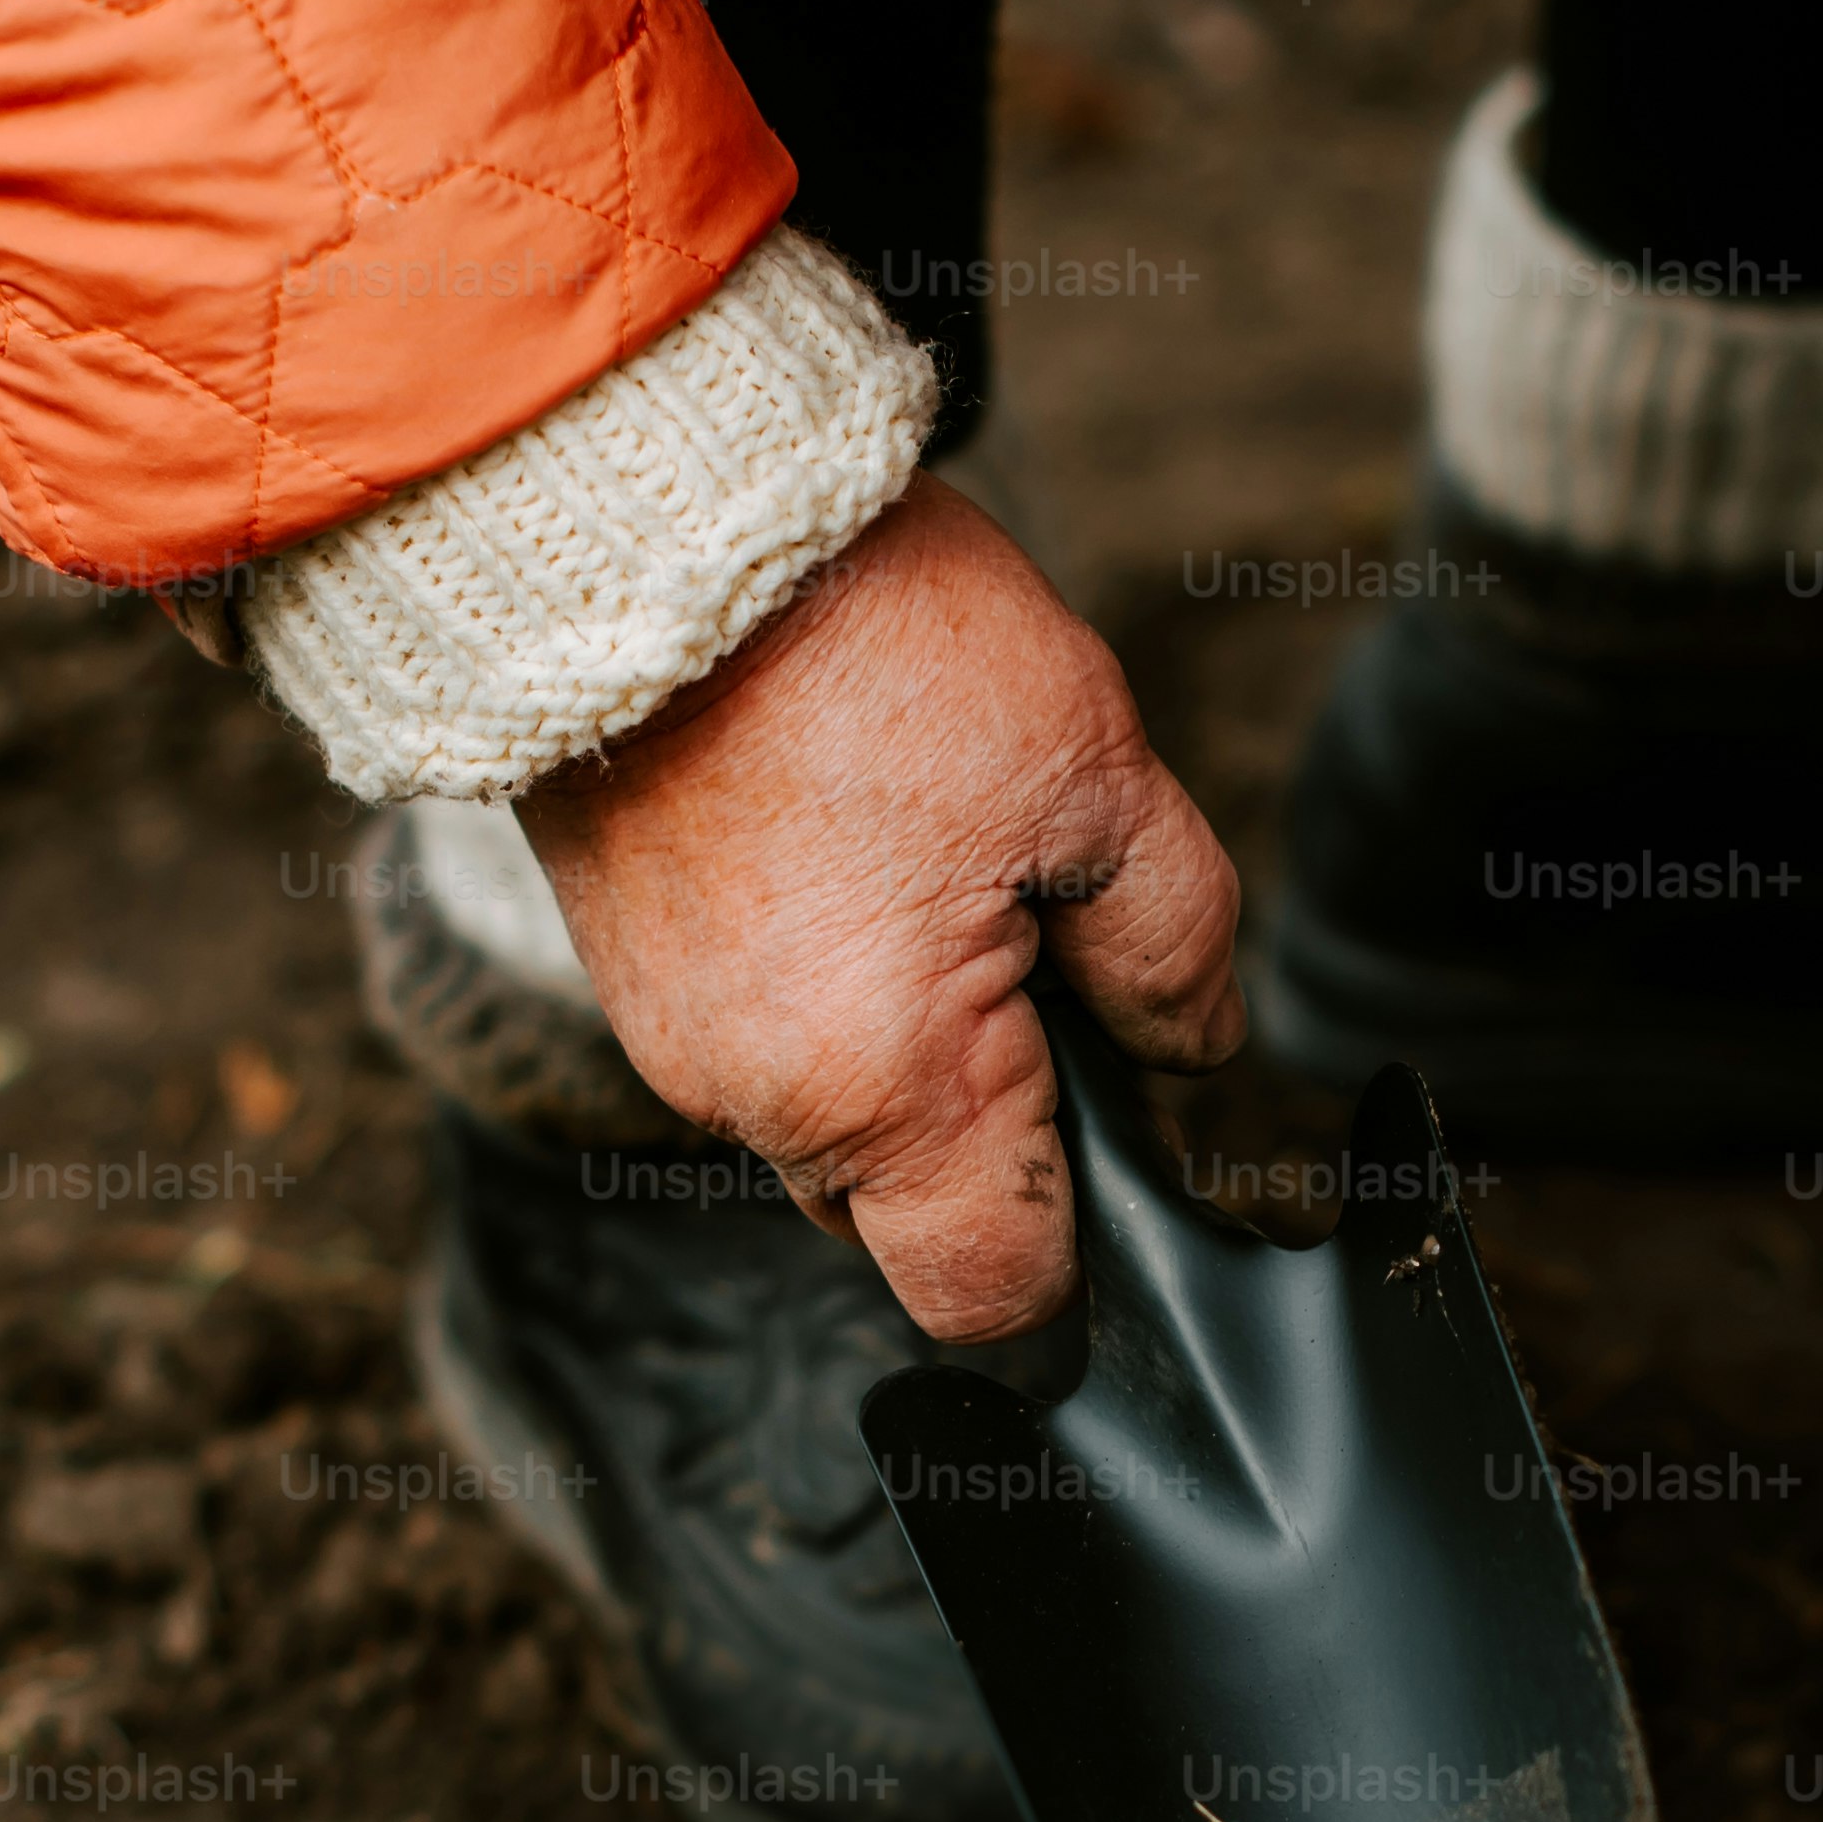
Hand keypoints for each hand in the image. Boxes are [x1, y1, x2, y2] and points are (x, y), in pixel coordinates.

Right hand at [515, 477, 1243, 1341]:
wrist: (645, 526)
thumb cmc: (867, 642)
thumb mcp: (1096, 778)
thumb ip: (1173, 947)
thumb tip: (1192, 1048)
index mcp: (886, 1087)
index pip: (994, 1295)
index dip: (1078, 1251)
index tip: (1118, 1140)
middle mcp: (760, 1101)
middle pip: (906, 1217)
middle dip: (989, 1134)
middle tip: (1040, 956)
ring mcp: (676, 1043)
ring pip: (831, 1125)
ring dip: (903, 1054)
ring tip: (937, 877)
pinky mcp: (630, 974)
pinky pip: (758, 1044)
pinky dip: (821, 992)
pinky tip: (852, 854)